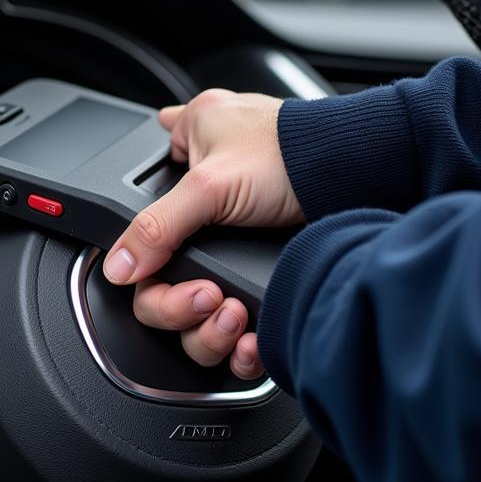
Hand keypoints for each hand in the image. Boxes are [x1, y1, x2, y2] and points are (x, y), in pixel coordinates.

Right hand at [103, 89, 302, 377]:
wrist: (362, 173)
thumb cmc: (296, 153)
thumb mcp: (211, 185)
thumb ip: (156, 225)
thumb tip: (118, 264)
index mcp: (189, 145)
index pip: (139, 213)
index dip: (142, 255)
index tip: (155, 277)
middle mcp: (208, 193)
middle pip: (166, 276)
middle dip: (182, 302)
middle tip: (205, 300)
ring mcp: (236, 236)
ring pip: (200, 307)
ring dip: (210, 326)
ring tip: (231, 315)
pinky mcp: (265, 265)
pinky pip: (238, 316)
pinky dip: (242, 336)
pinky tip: (249, 336)